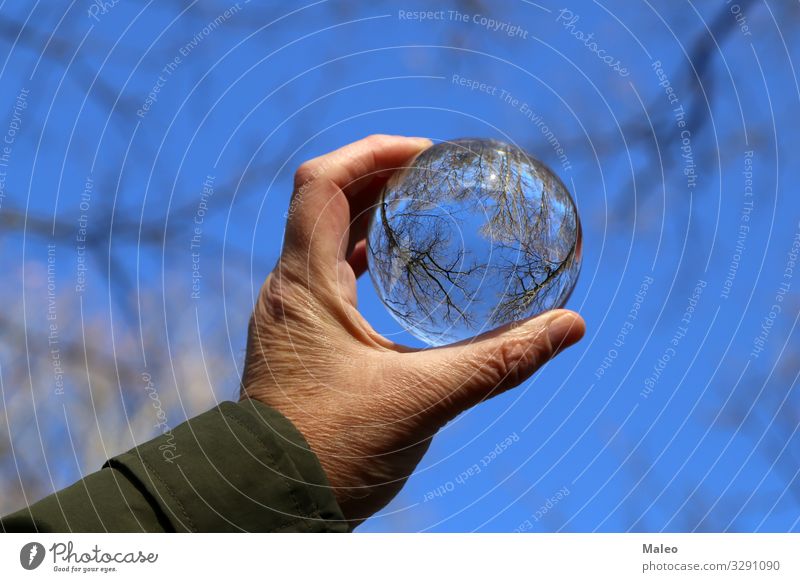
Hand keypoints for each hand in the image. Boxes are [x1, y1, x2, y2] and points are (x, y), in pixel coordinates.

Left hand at [240, 135, 584, 526]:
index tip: (424, 154)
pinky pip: (328, 276)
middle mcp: (288, 290)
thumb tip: (568, 327)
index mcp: (305, 285)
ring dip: (367, 214)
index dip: (371, 152)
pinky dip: (361, 258)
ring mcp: (290, 315)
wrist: (269, 504)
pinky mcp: (298, 341)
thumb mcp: (423, 401)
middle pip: (324, 201)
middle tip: (433, 174)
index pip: (321, 182)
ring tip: (418, 207)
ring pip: (323, 238)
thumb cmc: (329, 453)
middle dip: (377, 177)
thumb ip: (499, 362)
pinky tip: (395, 272)